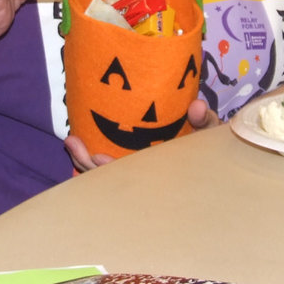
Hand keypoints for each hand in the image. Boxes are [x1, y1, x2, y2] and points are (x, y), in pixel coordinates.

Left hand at [64, 98, 216, 172]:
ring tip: (70, 141)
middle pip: (111, 178)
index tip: (98, 158)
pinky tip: (77, 144)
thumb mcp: (210, 133)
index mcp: (159, 170)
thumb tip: (196, 105)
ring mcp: (136, 173)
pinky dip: (90, 160)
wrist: (212, 155)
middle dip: (89, 165)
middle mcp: (144, 176)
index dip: (113, 169)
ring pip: (105, 175)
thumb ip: (204, 120)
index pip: (130, 174)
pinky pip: (106, 169)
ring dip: (84, 161)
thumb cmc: (209, 146)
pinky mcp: (130, 166)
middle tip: (73, 143)